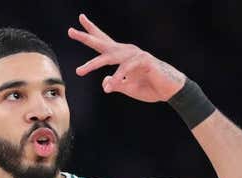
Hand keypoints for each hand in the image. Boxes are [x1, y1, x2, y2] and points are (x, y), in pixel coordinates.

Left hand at [68, 13, 185, 101]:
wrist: (171, 90)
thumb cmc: (150, 87)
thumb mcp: (128, 88)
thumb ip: (116, 84)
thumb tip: (104, 83)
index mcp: (121, 57)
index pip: (103, 42)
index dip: (91, 31)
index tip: (78, 22)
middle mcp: (126, 52)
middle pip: (102, 42)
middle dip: (86, 37)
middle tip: (70, 31)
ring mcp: (135, 55)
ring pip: (109, 57)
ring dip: (93, 64)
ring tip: (79, 71)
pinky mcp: (143, 61)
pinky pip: (125, 69)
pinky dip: (117, 77)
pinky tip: (110, 85)